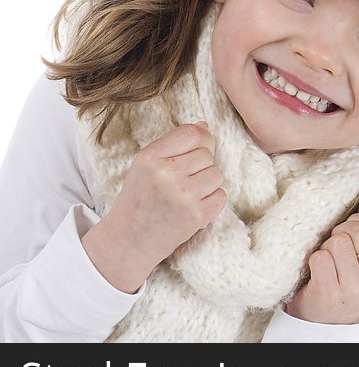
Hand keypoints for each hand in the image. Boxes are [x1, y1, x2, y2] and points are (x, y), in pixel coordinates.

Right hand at [97, 120, 226, 270]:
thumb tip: (204, 126)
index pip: (192, 133)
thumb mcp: (146, 165)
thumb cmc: (140, 198)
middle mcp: (166, 174)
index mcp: (150, 157)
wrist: (128, 241)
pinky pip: (221, 196)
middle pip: (207, 154)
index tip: (197, 150)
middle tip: (183, 181)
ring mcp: (183, 196)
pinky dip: (212, 201)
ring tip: (187, 194)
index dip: (202, 139)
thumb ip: (174, 144)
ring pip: (217, 174)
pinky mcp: (196, 217)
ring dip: (208, 184)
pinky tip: (193, 207)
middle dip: (202, 165)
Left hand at [285, 212, 358, 324]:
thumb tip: (355, 199)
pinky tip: (316, 272)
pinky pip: (320, 257)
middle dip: (341, 231)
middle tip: (334, 245)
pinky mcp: (328, 294)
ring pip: (338, 242)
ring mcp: (352, 288)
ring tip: (326, 261)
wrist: (325, 323)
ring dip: (325, 247)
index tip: (349, 233)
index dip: (358, 221)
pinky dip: (313, 260)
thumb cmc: (343, 285)